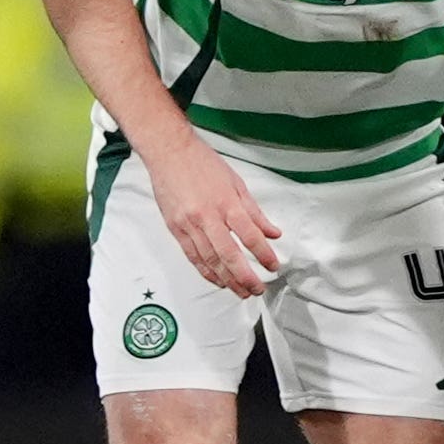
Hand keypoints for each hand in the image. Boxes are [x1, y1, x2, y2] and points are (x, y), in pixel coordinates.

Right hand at [147, 136, 280, 295]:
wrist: (169, 152)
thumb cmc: (203, 164)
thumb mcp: (236, 183)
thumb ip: (255, 212)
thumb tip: (272, 233)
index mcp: (227, 203)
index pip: (250, 236)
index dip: (264, 255)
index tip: (273, 266)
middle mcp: (208, 217)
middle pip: (230, 255)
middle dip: (246, 277)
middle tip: (258, 289)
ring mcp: (189, 225)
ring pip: (210, 261)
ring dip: (227, 280)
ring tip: (241, 291)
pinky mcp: (175, 229)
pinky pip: (193, 257)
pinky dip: (206, 272)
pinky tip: (218, 281)